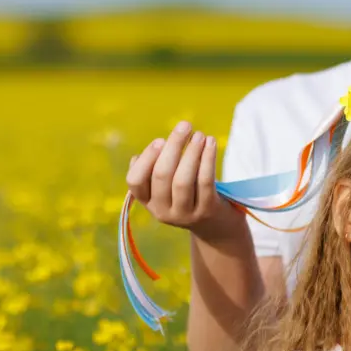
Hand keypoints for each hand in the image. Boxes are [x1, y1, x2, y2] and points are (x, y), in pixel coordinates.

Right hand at [126, 121, 242, 240]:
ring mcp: (185, 214)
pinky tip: (211, 143)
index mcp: (148, 202)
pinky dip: (208, 159)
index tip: (160, 140)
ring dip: (191, 152)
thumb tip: (150, 150)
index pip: (135, 181)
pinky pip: (205, 181)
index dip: (146, 159)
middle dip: (173, 146)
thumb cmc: (188, 194)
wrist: (214, 225)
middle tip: (185, 125)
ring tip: (199, 134)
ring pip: (183, 180)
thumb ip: (156, 169)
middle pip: (162, 175)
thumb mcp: (167, 187)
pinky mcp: (206, 211)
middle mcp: (162, 211)